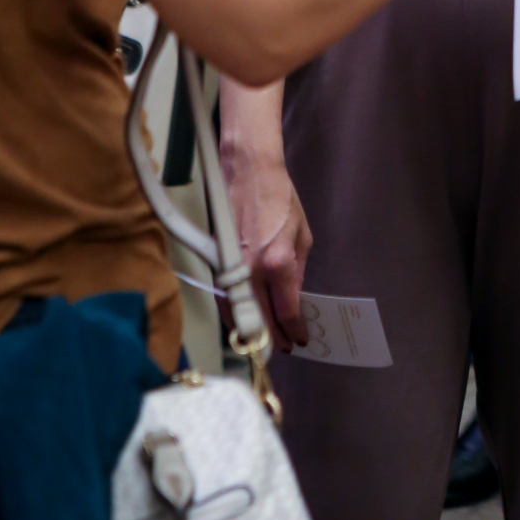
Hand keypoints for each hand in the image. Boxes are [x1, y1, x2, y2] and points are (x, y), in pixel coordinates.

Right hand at [220, 142, 312, 349]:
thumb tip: (294, 299)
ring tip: (265, 340)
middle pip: (260, 321)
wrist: (249, 172)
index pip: (286, 312)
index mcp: (279, 262)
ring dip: (251, 332)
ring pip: (236, 315)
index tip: (301, 339)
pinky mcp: (216, 261)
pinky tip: (245, 320)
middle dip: (273, 339)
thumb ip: (298, 272)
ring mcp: (230, 267)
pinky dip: (234, 314)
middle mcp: (252, 270)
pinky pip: (224, 298)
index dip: (295, 331)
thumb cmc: (281, 199)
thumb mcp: (303, 235)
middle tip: (283, 348)